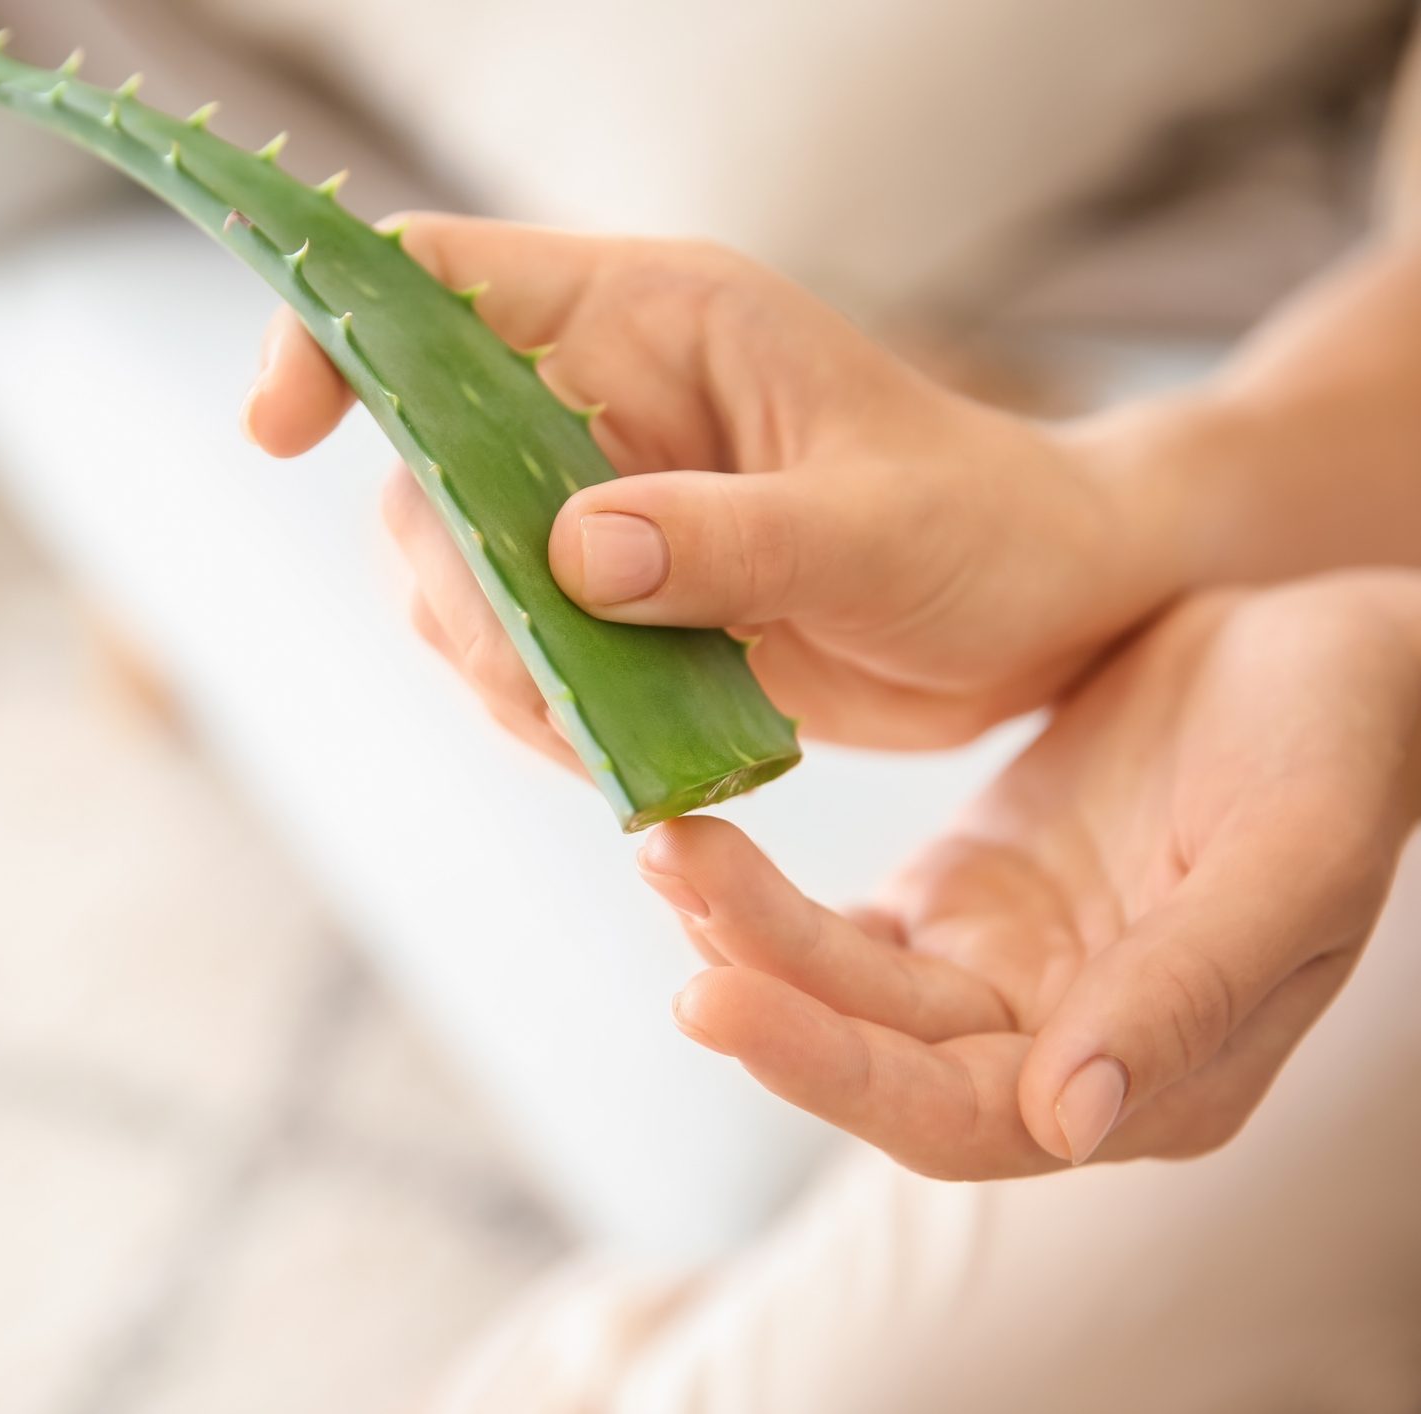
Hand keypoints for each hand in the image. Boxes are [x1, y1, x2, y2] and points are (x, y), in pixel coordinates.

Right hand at [242, 214, 1176, 749]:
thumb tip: (569, 558)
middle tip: (544, 678)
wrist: (1048, 611)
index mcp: (653, 320)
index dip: (341, 333)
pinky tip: (618, 747)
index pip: (442, 283)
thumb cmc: (988, 530)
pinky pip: (509, 651)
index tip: (281, 429)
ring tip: (607, 725)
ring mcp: (595, 502)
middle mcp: (599, 399)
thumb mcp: (876, 531)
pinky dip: (537, 711)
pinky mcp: (608, 599)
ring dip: (496, 666)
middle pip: (421, 464)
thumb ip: (728, 538)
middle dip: (453, 585)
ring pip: (451, 575)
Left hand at [645, 573, 1420, 1177]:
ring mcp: (1005, 980)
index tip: (718, 997)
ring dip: (752, 929)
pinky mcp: (964, 908)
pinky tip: (696, 854)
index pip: (966, 1119)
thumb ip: (1186, 993)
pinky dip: (769, 901)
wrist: (1327, 651)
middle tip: (671, 886)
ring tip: (668, 841)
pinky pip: (844, 929)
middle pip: (881, 1063)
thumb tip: (1068, 1124)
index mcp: (1157, 1080)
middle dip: (767, 992)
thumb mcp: (1290, 856)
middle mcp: (1062, 1053)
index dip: (836, 1071)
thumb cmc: (1341, 745)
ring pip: (848, 990)